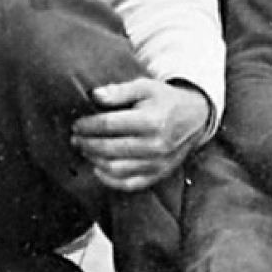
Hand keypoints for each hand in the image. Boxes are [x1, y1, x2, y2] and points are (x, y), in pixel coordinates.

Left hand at [71, 78, 210, 193]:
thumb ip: (119, 91)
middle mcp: (156, 145)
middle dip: (87, 143)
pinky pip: (129, 184)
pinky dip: (109, 179)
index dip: (88, 125)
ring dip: (95, 160)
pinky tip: (98, 168)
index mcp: (152, 120)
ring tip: (85, 150)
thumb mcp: (145, 87)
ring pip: (116, 169)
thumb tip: (95, 95)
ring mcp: (158, 163)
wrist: (195, 118)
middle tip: (75, 138)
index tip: (77, 124)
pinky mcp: (158, 175)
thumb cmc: (165, 100)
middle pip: (110, 148)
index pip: (110, 125)